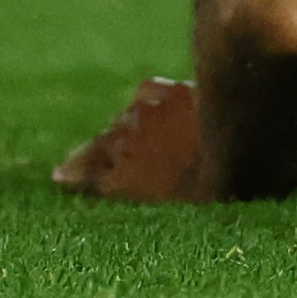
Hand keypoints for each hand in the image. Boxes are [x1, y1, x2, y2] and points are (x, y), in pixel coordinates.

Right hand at [53, 76, 203, 202]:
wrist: (236, 137)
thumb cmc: (213, 188)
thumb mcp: (178, 207)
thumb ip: (151, 198)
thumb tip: (142, 203)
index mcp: (124, 178)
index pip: (89, 179)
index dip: (76, 180)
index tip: (60, 178)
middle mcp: (123, 143)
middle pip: (94, 151)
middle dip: (82, 160)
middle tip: (65, 168)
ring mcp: (142, 114)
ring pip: (120, 123)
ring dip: (116, 133)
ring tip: (112, 141)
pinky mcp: (164, 90)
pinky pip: (145, 95)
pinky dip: (144, 103)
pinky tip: (144, 104)